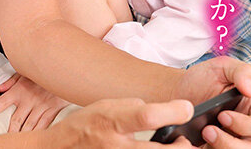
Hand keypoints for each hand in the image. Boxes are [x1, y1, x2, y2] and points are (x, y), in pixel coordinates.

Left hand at [0, 73, 70, 131]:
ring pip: (28, 126)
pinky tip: (33, 137)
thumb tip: (0, 87)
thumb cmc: (43, 71)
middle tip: (2, 138)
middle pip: (15, 120)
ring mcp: (40, 107)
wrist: (63, 70)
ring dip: (21, 134)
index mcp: (19, 90)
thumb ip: (12, 80)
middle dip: (8, 131)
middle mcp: (28, 100)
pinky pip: (43, 125)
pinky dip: (37, 132)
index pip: (1, 103)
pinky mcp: (52, 110)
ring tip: (16, 141)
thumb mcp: (25, 71)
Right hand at [44, 97, 196, 147]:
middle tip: (185, 140)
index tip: (187, 108)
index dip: (172, 112)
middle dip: (182, 147)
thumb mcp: (107, 105)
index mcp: (113, 121)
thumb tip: (163, 112)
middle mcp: (116, 146)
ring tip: (174, 147)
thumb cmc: (86, 125)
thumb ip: (135, 107)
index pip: (147, 116)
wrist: (64, 148)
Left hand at [174, 57, 250, 146]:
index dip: (248, 125)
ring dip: (222, 148)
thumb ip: (241, 71)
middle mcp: (244, 130)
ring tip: (202, 134)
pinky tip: (193, 143)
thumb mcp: (221, 67)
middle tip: (208, 130)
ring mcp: (229, 141)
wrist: (176, 91)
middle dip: (231, 143)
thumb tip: (250, 89)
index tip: (223, 115)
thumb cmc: (202, 79)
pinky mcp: (213, 147)